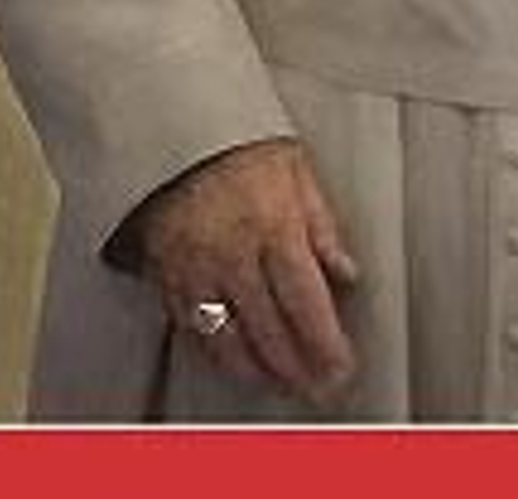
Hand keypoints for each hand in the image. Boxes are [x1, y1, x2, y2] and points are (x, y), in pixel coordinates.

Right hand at [130, 138, 359, 405]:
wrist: (173, 130)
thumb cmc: (238, 144)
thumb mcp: (296, 168)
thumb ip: (323, 224)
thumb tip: (347, 271)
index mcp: (273, 225)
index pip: (305, 300)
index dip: (325, 343)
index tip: (341, 366)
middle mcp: (234, 255)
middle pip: (271, 330)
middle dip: (300, 368)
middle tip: (319, 387)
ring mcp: (198, 270)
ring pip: (230, 341)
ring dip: (262, 372)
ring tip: (284, 384)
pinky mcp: (169, 278)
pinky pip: (194, 331)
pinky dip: (219, 357)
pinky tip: (238, 365)